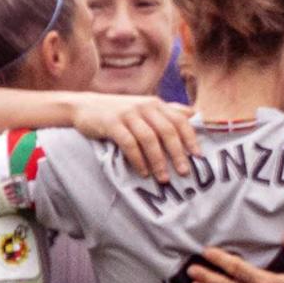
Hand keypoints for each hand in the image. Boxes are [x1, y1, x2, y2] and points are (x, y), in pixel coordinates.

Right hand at [70, 94, 198, 180]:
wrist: (84, 106)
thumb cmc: (120, 112)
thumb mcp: (145, 108)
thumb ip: (168, 111)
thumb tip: (194, 115)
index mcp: (156, 104)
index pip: (179, 120)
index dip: (191, 138)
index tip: (199, 157)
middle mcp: (144, 106)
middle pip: (167, 131)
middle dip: (177, 153)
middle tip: (184, 172)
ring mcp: (127, 114)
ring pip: (149, 138)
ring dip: (158, 160)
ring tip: (163, 178)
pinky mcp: (111, 123)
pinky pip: (128, 143)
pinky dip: (137, 160)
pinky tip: (143, 173)